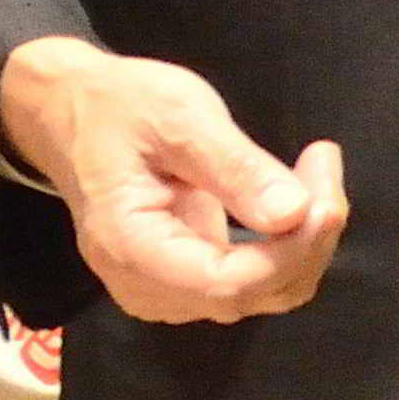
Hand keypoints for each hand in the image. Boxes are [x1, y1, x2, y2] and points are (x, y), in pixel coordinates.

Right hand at [1, 35, 346, 324]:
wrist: (73, 114)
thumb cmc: (119, 106)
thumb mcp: (177, 116)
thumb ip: (234, 167)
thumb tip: (295, 213)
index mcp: (129, 248)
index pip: (228, 283)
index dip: (291, 251)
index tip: (324, 194)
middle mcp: (145, 285)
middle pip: (253, 293)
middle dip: (308, 239)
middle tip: (323, 162)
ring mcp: (167, 288)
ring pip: (264, 293)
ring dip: (306, 241)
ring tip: (315, 170)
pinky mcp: (189, 277)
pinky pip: (256, 279)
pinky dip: (290, 245)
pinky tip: (299, 196)